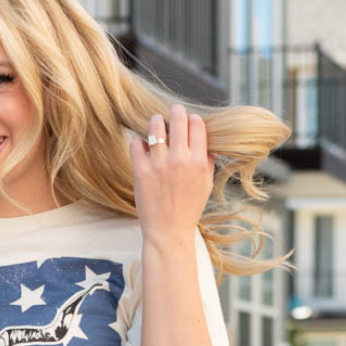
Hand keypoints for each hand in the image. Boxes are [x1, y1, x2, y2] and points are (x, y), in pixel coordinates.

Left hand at [129, 101, 214, 246]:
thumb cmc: (188, 210)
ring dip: (156, 123)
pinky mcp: (141, 170)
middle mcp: (180, 159)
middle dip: (175, 112)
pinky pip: (137, 143)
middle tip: (172, 114)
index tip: (188, 123)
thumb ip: (208, 161)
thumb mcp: (206, 185)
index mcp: (199, 162)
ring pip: (155, 125)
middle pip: (178, 117)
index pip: (196, 123)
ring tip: (156, 129)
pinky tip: (144, 152)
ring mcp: (159, 164)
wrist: (168, 233)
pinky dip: (140, 144)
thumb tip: (206, 142)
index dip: (192, 119)